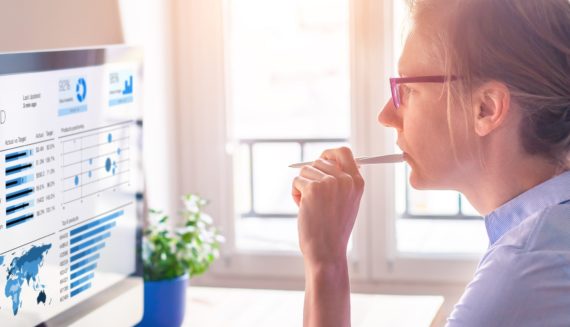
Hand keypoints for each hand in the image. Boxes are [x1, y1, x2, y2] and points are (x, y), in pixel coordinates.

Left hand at [292, 147, 364, 265]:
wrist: (327, 250)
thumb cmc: (334, 229)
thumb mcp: (347, 202)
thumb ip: (342, 181)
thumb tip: (325, 160)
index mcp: (357, 182)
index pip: (343, 152)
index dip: (329, 154)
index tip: (320, 160)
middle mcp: (345, 180)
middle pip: (319, 161)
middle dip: (311, 176)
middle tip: (313, 197)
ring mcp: (329, 183)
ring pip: (305, 171)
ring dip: (303, 186)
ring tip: (310, 206)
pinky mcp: (312, 188)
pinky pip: (296, 181)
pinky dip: (295, 194)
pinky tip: (303, 209)